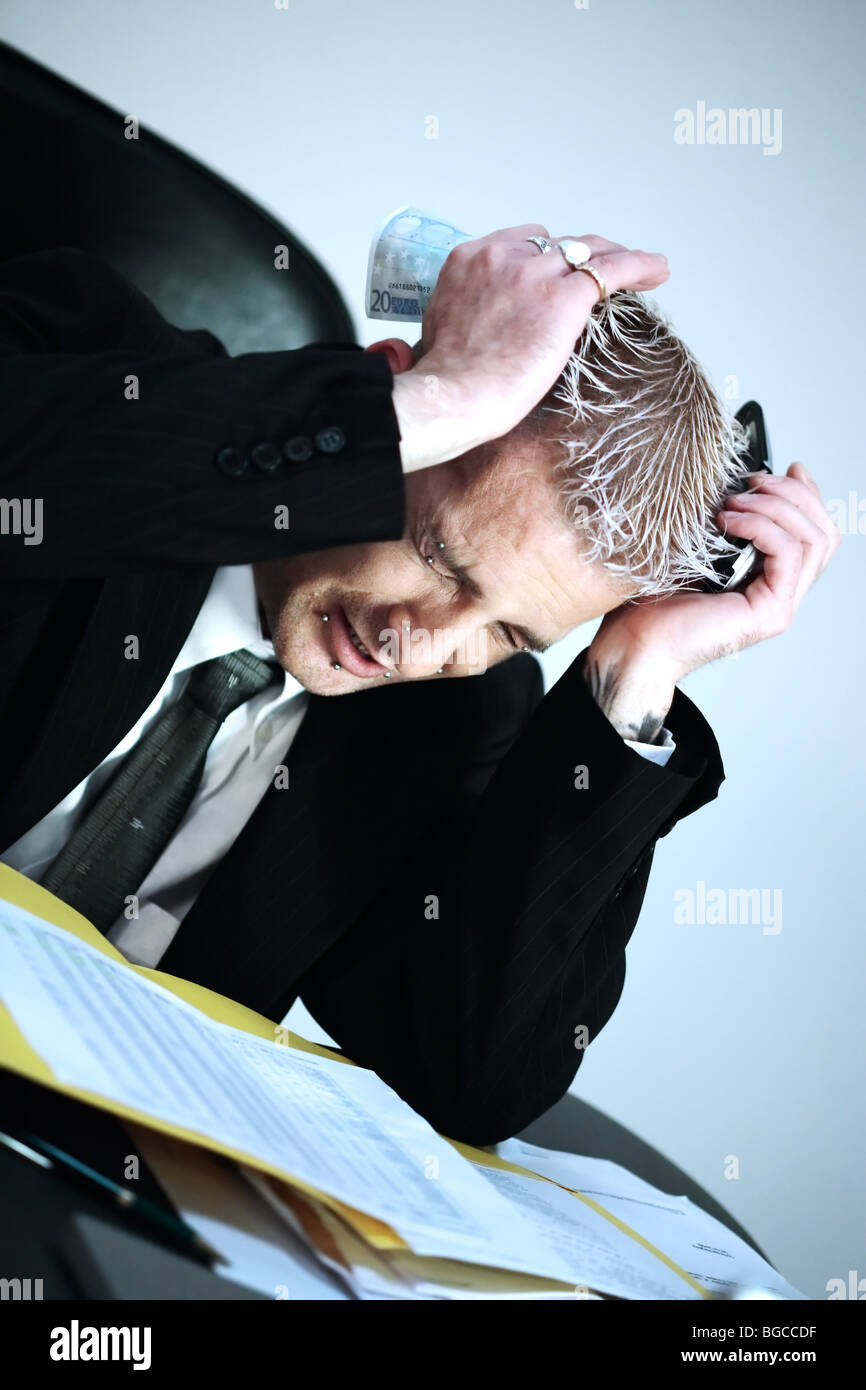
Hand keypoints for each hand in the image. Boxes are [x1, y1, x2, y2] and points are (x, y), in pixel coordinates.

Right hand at [392, 229, 668, 471]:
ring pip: (587, 251)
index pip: (520, 242)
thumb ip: (463, 313)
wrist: (451, 397)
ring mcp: (535, 273)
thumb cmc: (444, 381)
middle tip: (597, 274)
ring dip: (612, 258)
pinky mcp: (564, 297)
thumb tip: (474, 328)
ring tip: (637, 268)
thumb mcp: (439, 330)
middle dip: (578, 258)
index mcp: (468, 260)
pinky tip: (658, 271)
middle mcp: (502, 256)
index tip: (555, 274)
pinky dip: (641, 266)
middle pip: (555, 244)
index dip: (543, 258)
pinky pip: (613, 269)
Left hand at [584, 464, 841, 739]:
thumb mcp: (694, 549)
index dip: (806, 494)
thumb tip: (736, 484)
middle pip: (823, 531)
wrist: (635, 642)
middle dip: (793, 494)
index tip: (783, 468)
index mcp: (768, 577)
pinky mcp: (771, 612)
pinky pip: (789, 554)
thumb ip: (726, 524)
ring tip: (733, 502)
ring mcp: (781, 605)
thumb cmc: (653, 603)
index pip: (814, 531)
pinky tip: (728, 521)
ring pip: (812, 539)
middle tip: (754, 481)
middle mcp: (782, 592)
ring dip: (775, 507)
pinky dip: (762, 527)